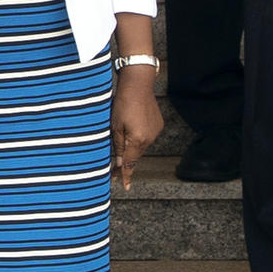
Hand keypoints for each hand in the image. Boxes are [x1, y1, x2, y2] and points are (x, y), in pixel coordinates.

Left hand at [111, 67, 163, 192]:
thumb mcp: (115, 126)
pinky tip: (131, 130)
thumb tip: (120, 163)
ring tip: (121, 144)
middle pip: (135, 156)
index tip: (124, 187)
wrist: (138, 84)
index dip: (125, 175)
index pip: (129, 163)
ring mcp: (155, 132)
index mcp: (137, 140)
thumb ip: (118, 146)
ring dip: (131, 148)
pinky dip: (138, 138)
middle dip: (126, 163)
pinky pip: (146, 137)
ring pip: (140, 147)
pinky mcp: (157, 125)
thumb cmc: (122, 103)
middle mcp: (149, 139)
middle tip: (115, 172)